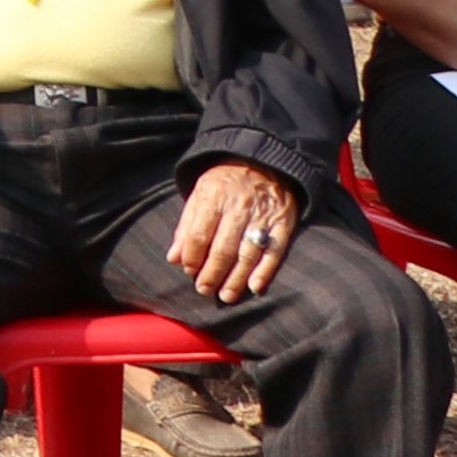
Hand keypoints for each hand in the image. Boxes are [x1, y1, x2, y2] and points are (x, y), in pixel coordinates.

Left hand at [167, 158, 299, 302]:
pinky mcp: (283, 223)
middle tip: (204, 290)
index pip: (199, 234)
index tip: (188, 271)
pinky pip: (274, 251)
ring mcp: (263, 216)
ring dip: (236, 278)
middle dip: (212, 273)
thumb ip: (186, 226)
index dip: (193, 256)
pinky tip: (255, 287)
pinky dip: (265, 270)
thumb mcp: (199, 194)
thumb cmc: (224, 182)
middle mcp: (238, 208)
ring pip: (248, 253)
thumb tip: (174, 258)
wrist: (264, 161)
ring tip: (226, 296)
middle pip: (223, 248)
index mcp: (213, 198)